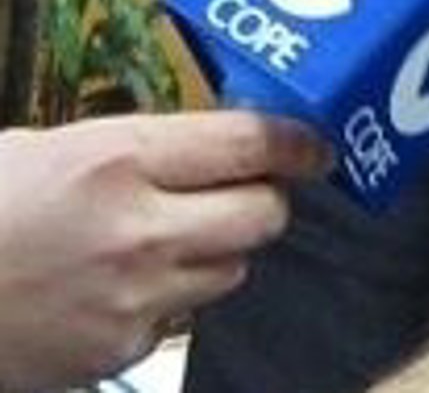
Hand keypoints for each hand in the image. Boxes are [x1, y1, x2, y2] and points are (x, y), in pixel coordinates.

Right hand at [0, 111, 328, 389]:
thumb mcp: (48, 148)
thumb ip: (138, 147)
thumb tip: (213, 144)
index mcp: (120, 159)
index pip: (252, 143)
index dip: (298, 143)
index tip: (316, 145)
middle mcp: (141, 228)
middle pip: (264, 215)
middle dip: (262, 200)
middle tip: (239, 191)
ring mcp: (133, 298)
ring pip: (232, 270)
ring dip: (216, 253)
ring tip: (162, 239)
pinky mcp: (118, 350)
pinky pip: (181, 319)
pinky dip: (167, 302)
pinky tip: (117, 287)